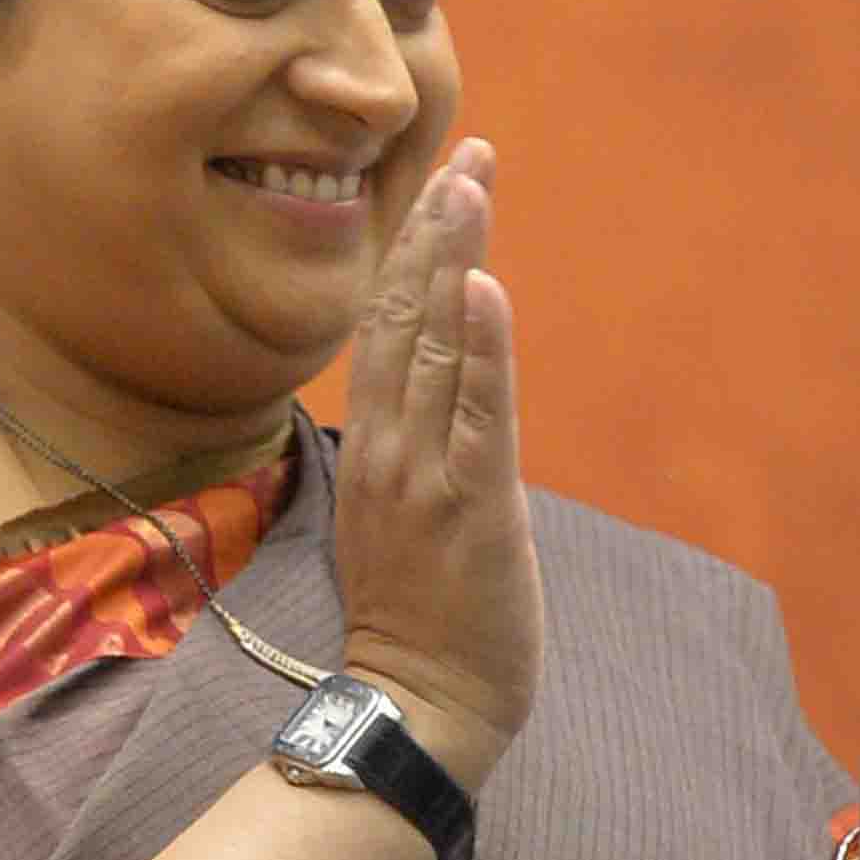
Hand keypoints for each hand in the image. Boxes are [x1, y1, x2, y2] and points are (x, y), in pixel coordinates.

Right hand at [331, 141, 542, 779]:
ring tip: (471, 183)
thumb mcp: (404, 518)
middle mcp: (391, 447)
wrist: (419, 705)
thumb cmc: (421, 621)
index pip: (389, 327)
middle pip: (406, 314)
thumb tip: (442, 403)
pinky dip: (481, 345)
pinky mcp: (473, 504)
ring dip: (456, 257)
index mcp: (374, 447)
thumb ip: (418, 452)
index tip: (439, 182)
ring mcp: (426, 472)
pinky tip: (485, 284)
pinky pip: (477, 412)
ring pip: (437, 343)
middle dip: (435, 227)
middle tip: (465, 154)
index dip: (412, 250)